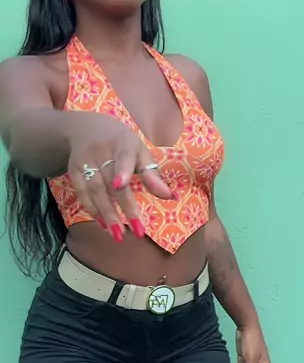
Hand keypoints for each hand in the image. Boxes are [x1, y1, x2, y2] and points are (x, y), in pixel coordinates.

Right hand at [67, 114, 174, 240]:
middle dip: (124, 206)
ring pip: (94, 190)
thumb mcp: (139, 151)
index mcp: (122, 142)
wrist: (85, 128)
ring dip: (107, 213)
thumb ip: (152, 174)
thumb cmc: (121, 143)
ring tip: (119, 235)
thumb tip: (172, 197)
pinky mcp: (73, 170)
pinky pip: (82, 193)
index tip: (122, 184)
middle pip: (111, 181)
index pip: (123, 156)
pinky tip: (103, 225)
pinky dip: (92, 210)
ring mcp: (84, 161)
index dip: (122, 170)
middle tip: (138, 230)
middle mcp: (101, 150)